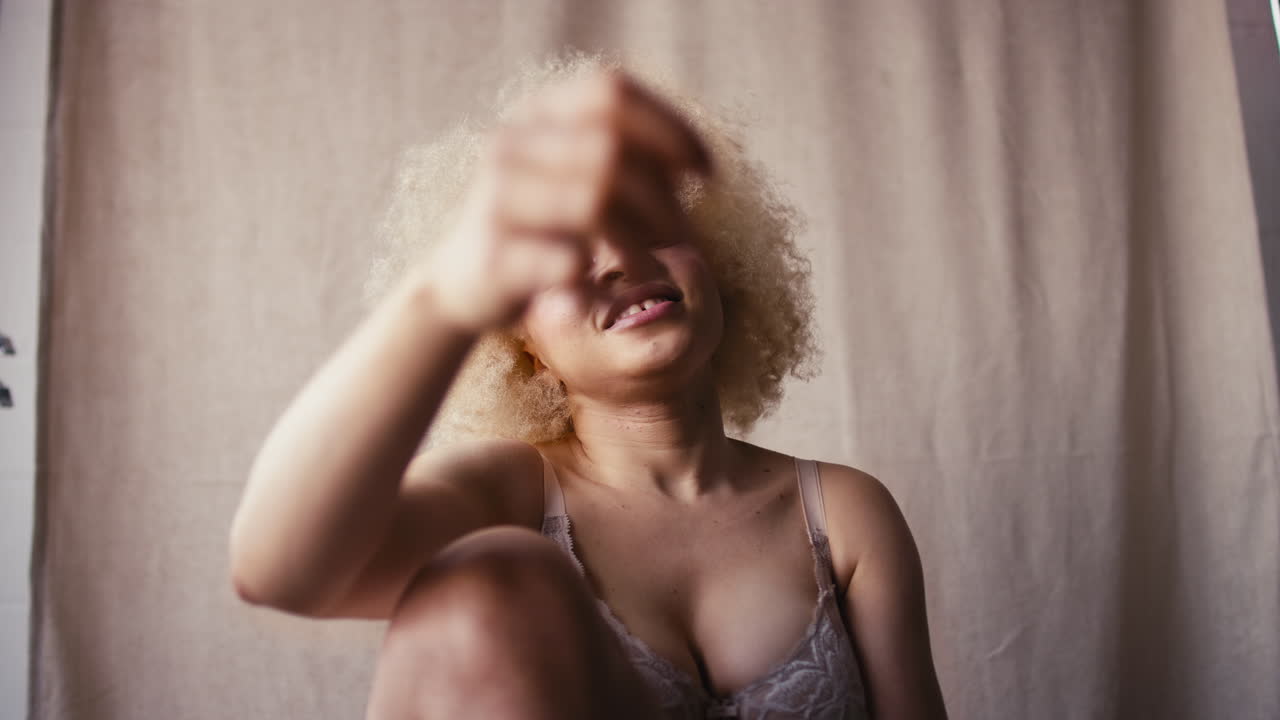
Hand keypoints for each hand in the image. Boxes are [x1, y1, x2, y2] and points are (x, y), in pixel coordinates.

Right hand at [419, 69, 712, 334]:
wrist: (464, 283)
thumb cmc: (543, 226)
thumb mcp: (580, 175)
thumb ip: (631, 156)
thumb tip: (698, 162)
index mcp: (536, 113)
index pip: (610, 92)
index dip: (668, 126)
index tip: (707, 172)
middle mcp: (510, 145)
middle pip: (610, 150)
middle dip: (662, 199)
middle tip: (682, 240)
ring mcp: (497, 199)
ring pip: (593, 201)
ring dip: (641, 242)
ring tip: (653, 274)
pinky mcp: (495, 257)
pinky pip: (570, 261)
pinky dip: (606, 284)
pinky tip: (612, 299)